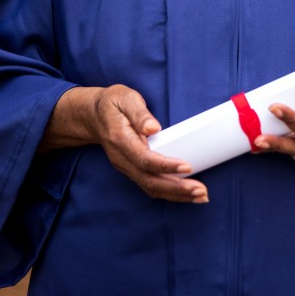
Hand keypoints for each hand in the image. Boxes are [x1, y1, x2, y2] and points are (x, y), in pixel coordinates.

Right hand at [40, 84, 208, 203]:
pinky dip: (170, 193)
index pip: (144, 159)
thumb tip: (153, 128)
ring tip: (200, 196)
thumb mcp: (125, 98)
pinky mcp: (132, 170)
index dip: (166, 166)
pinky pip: (150, 186)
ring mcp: (126, 167)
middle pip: (150, 181)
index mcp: (120, 140)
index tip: (187, 167)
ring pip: (151, 188)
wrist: (93, 116)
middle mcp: (122, 159)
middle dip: (177, 188)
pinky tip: (187, 194)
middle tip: (201, 191)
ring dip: (177, 195)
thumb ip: (139, 113)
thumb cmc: (112, 104)